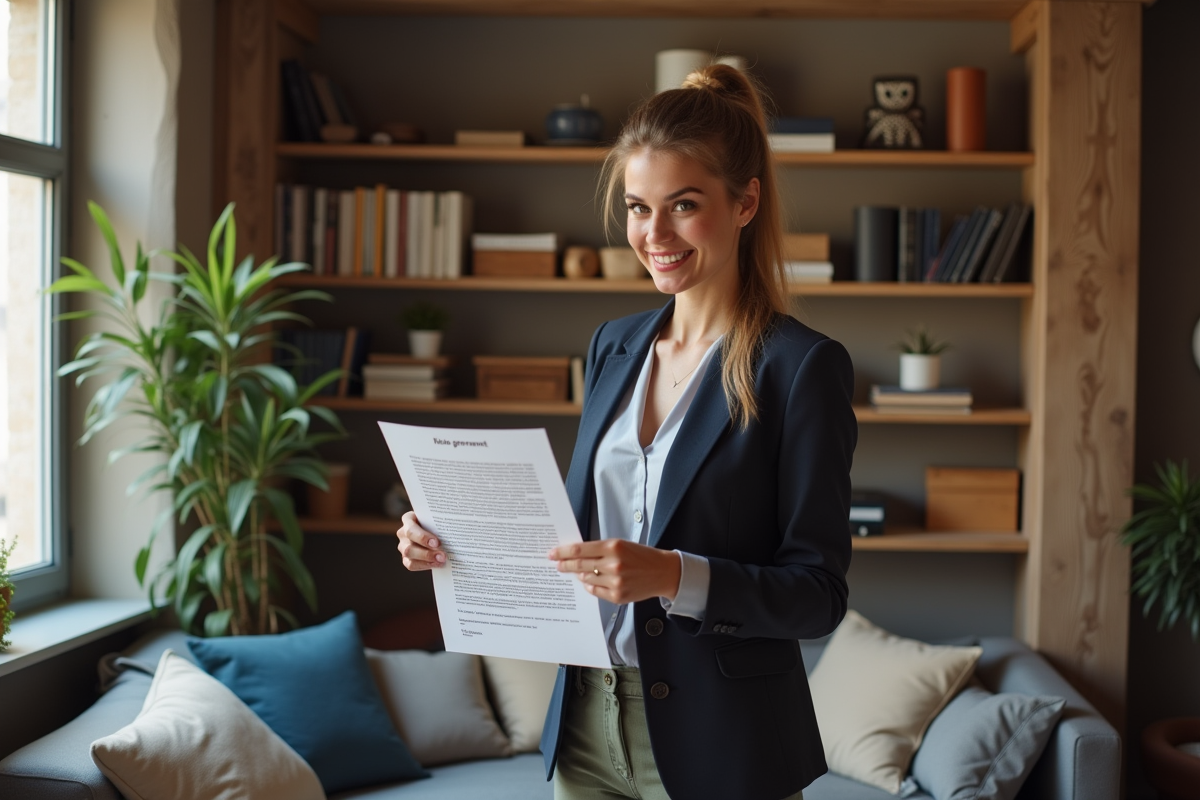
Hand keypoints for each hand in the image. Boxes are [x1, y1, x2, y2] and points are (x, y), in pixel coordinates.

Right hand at [396, 511, 445, 570]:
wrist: (435, 530)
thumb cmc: (436, 521)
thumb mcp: (437, 518)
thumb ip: (441, 522)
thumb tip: (456, 527)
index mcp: (408, 519)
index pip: (411, 529)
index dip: (423, 538)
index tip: (437, 543)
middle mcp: (403, 533)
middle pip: (409, 547)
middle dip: (427, 553)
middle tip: (442, 556)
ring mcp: (403, 547)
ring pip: (409, 557)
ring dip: (427, 560)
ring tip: (441, 561)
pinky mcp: (406, 558)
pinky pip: (412, 565)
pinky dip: (425, 565)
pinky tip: (437, 564)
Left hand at [547, 539, 680, 604]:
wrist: (662, 572)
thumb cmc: (641, 556)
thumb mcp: (621, 545)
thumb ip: (599, 549)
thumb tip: (575, 556)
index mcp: (614, 547)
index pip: (580, 550)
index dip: (563, 552)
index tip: (552, 553)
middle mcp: (614, 564)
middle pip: (580, 565)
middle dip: (565, 565)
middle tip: (557, 564)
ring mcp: (615, 582)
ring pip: (586, 579)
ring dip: (580, 575)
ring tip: (580, 572)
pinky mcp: (617, 596)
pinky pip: (594, 591)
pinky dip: (590, 585)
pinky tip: (592, 581)